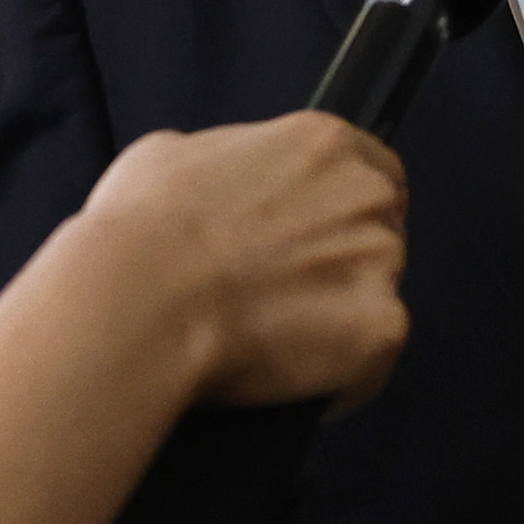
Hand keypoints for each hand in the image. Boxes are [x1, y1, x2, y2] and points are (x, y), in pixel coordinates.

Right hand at [64, 115, 414, 409]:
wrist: (139, 299)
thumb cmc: (143, 229)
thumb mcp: (172, 152)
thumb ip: (228, 160)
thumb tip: (223, 181)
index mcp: (323, 143)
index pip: (377, 171)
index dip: (350, 210)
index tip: (324, 237)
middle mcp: (364, 194)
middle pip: (383, 232)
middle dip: (345, 263)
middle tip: (286, 293)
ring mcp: (379, 263)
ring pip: (378, 296)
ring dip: (341, 318)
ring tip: (276, 339)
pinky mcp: (379, 330)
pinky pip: (374, 362)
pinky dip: (342, 380)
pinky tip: (293, 381)